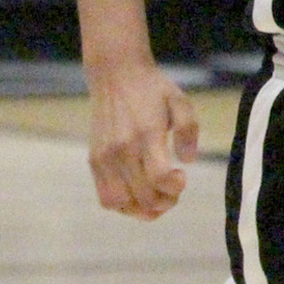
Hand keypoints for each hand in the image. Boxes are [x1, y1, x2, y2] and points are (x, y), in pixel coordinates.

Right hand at [85, 59, 198, 220]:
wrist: (115, 75)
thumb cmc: (152, 90)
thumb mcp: (180, 102)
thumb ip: (189, 130)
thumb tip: (186, 161)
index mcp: (146, 134)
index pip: (159, 178)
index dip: (175, 187)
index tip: (181, 176)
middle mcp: (122, 148)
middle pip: (144, 197)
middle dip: (165, 201)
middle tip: (173, 188)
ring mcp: (105, 156)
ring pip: (122, 203)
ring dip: (143, 209)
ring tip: (154, 195)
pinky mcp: (94, 160)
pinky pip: (106, 198)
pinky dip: (123, 204)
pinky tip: (137, 193)